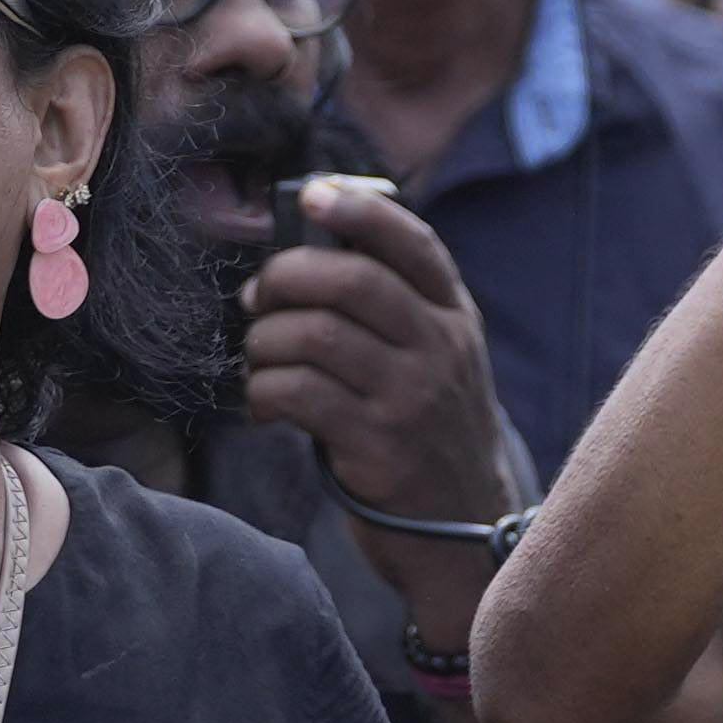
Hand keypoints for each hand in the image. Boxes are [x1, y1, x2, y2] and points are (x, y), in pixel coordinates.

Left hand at [239, 173, 510, 527]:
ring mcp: (412, 398)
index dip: (360, 210)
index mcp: (454, 316)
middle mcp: (441, 349)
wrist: (465, 527)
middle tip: (257, 299)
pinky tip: (263, 403)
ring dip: (265, 342)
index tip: (312, 196)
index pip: (413, 243)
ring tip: (258, 360)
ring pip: (315, 335)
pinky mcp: (379, 447)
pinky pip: (299, 394)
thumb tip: (296, 255)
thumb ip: (392, 307)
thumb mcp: (435, 358)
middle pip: (351, 281)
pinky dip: (264, 391)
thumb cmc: (427, 428)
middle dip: (285, 278)